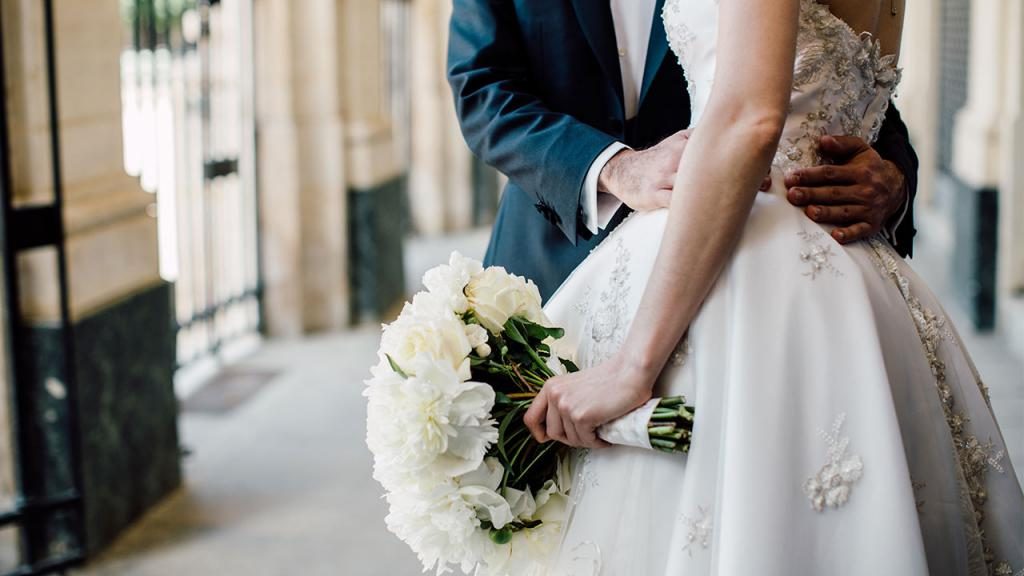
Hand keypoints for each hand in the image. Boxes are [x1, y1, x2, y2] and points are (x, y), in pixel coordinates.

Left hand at [523, 354, 653, 448]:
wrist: (630, 372)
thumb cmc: (610, 380)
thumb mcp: (575, 387)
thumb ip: (563, 402)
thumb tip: (559, 428)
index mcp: (551, 387)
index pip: (530, 418)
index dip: (539, 432)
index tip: (549, 438)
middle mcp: (554, 395)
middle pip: (552, 433)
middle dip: (571, 438)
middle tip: (587, 434)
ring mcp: (566, 406)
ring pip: (570, 440)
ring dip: (587, 440)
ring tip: (599, 432)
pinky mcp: (581, 416)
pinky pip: (586, 441)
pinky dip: (598, 442)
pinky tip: (605, 435)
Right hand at [600, 130, 772, 211]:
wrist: (622, 173)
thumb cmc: (657, 161)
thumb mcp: (678, 143)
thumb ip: (703, 142)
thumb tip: (738, 140)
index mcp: (686, 142)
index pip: (718, 142)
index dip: (744, 152)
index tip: (766, 162)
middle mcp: (677, 156)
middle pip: (713, 163)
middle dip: (741, 172)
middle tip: (764, 182)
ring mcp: (666, 175)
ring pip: (698, 185)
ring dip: (723, 194)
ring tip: (746, 202)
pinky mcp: (655, 194)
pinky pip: (680, 205)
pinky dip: (698, 212)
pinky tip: (715, 219)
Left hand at [785, 135, 906, 243]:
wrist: (898, 186)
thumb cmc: (870, 167)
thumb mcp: (860, 150)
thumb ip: (842, 144)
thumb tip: (823, 140)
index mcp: (859, 171)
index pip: (830, 173)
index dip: (810, 175)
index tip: (791, 177)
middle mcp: (865, 190)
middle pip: (834, 193)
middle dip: (812, 194)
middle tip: (792, 195)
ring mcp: (869, 209)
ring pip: (844, 212)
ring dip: (826, 213)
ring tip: (809, 212)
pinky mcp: (872, 224)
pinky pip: (860, 230)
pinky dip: (849, 234)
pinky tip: (836, 236)